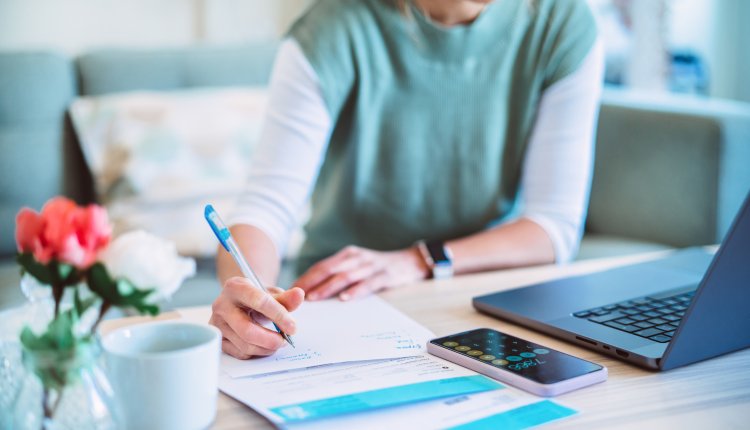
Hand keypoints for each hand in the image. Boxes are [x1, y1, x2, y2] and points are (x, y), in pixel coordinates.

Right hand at [210, 277, 304, 358]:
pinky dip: (257, 352)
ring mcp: (217, 324)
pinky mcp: (219, 339)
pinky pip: (240, 353)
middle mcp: (221, 305)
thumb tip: (299, 295)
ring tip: (277, 342)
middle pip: (247, 330)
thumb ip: (286, 297)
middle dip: (270, 339)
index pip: (259, 302)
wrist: (240, 301)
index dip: (279, 316)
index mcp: (235, 287)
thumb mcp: (271, 293)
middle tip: (285, 340)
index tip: (293, 327)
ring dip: (266, 348)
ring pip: (245, 345)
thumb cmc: (257, 296)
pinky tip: (265, 345)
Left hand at [293, 245, 428, 300]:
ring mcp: (370, 265)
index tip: (289, 290)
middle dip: (311, 282)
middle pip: (328, 269)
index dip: (305, 278)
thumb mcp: (357, 266)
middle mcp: (356, 257)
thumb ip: (339, 274)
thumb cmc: (378, 268)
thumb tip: (313, 292)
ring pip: (345, 276)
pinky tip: (345, 299)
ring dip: (328, 288)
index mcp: (347, 255)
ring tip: (314, 298)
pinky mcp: (384, 275)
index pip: (321, 266)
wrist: (410, 261)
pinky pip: (368, 284)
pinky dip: (355, 291)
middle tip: (296, 296)